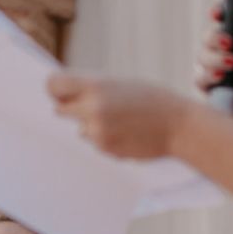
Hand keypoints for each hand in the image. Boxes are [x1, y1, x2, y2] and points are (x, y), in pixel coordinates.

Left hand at [47, 73, 186, 158]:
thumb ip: (93, 89)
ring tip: (120, 120)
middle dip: (70, 108)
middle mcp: (92, 108)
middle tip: (88, 107)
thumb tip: (62, 95)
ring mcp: (96, 131)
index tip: (57, 93)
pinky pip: (93, 142)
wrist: (179, 126)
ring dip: (91, 126)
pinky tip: (125, 133)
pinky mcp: (103, 148)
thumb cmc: (152, 100)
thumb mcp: (122, 85)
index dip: (53, 89)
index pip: (54, 85)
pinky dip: (104, 139)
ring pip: (79, 129)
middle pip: (60, 109)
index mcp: (96, 86)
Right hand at [195, 4, 232, 91]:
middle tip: (229, 44)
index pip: (222, 16)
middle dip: (214, 38)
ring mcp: (213, 67)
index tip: (217, 14)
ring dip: (214, 59)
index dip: (216, 12)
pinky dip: (207, 76)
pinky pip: (199, 79)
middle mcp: (223, 48)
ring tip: (232, 63)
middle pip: (207, 37)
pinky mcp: (208, 86)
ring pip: (202, 57)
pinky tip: (220, 76)